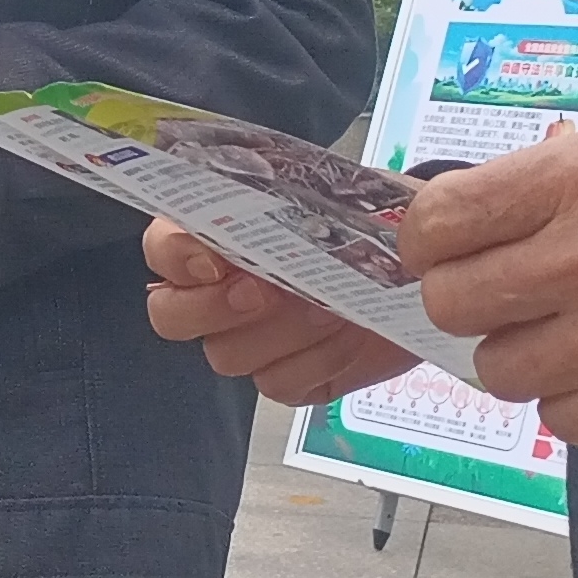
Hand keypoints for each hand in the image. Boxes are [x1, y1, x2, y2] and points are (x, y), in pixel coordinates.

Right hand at [142, 220, 431, 407]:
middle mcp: (215, 294)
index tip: (216, 259)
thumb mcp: (330, 193)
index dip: (176, 257)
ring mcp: (248, 341)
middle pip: (171, 317)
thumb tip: (275, 202)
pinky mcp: (287, 377)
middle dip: (213, 307)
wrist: (417, 269)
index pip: (161, 249)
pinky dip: (317, 361)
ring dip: (280, 332)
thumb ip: (290, 198)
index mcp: (212, 237)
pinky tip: (347, 336)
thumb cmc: (363, 221)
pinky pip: (279, 384)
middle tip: (265, 291)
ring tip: (329, 306)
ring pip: (228, 355)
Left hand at [404, 118, 577, 448]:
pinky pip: (561, 420)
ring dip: (523, 353)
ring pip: (499, 370)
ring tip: (572, 330)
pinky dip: (576, 401)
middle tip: (505, 294)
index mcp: (575, 183)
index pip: (436, 223)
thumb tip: (461, 218)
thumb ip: (545, 184)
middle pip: (451, 305)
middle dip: (467, 300)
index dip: (426, 242)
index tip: (440, 250)